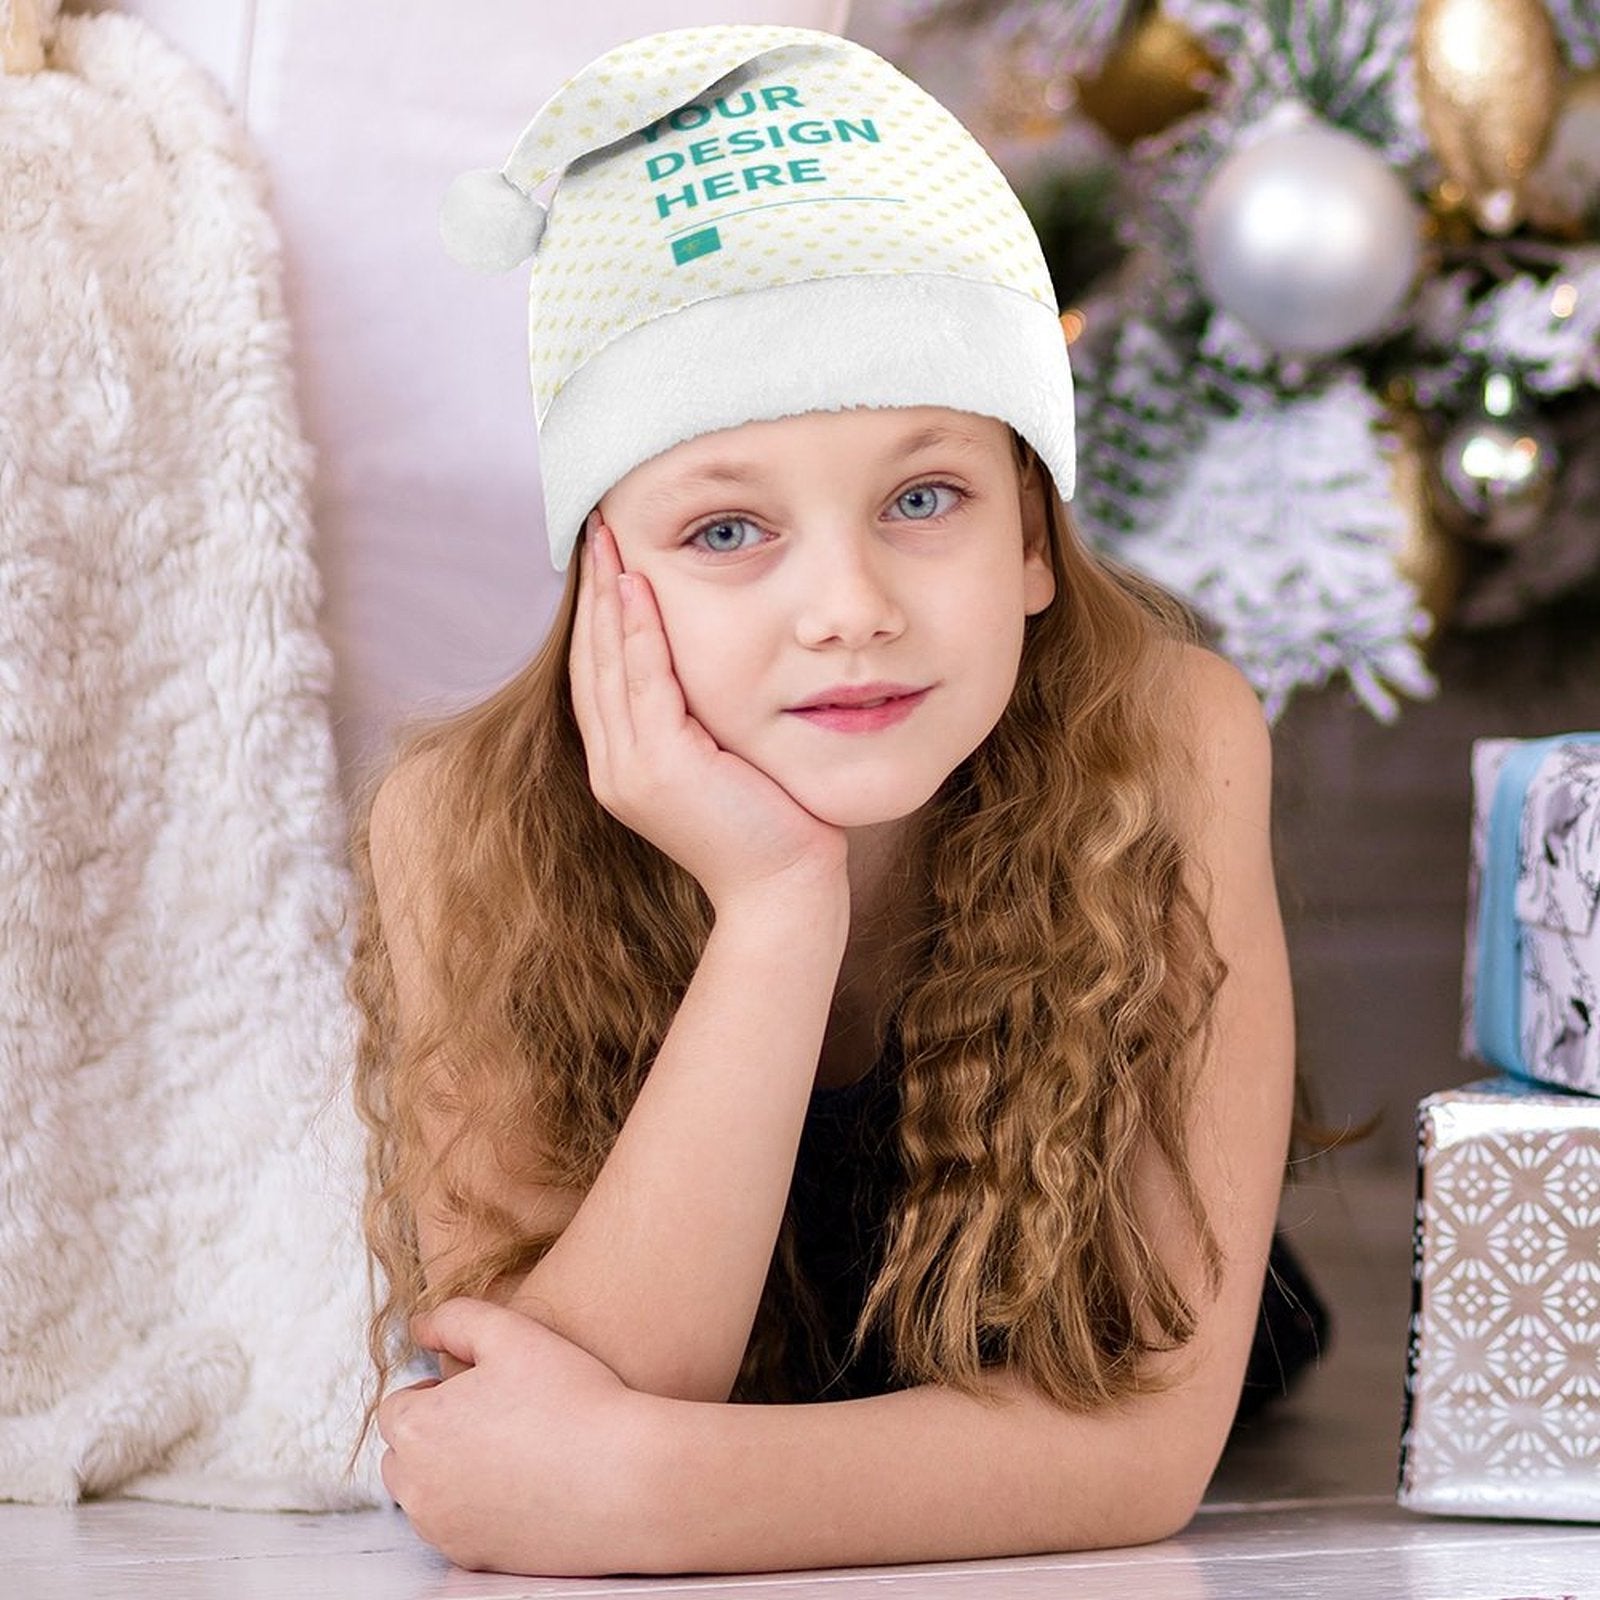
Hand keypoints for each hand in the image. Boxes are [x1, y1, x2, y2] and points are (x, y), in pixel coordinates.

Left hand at [377, 1298, 655, 1575]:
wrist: (623, 1478)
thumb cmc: (571, 1400)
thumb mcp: (512, 1331)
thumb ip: (455, 1318)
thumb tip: (419, 1327)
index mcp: (418, 1428)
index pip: (397, 1406)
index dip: (437, 1391)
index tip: (481, 1389)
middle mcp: (418, 1487)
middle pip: (404, 1454)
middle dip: (435, 1434)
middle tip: (493, 1417)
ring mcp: (444, 1529)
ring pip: (426, 1495)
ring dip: (450, 1473)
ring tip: (509, 1450)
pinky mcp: (473, 1558)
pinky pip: (456, 1529)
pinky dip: (475, 1510)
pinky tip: (521, 1486)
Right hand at [569, 515, 847, 914]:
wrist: (784, 888)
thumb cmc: (772, 825)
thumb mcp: (726, 761)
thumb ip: (701, 718)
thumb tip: (708, 663)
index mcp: (623, 765)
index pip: (599, 673)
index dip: (596, 613)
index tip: (602, 557)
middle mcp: (614, 766)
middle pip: (591, 660)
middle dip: (591, 592)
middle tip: (594, 529)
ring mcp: (630, 769)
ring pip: (607, 665)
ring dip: (605, 597)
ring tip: (607, 540)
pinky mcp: (662, 767)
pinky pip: (643, 684)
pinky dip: (636, 633)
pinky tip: (637, 587)